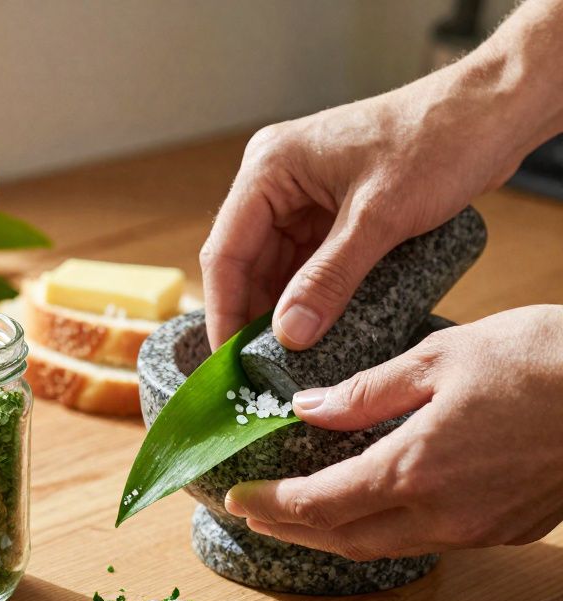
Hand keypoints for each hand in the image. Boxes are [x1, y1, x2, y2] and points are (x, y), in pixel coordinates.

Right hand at [200, 0, 562, 351]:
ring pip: (278, 265)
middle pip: (248, 261)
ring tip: (290, 357)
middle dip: (255, 314)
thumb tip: (289, 335)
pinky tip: (317, 327)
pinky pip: (309, 260)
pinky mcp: (334, 208)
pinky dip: (311, 294)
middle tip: (261, 368)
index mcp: (270, 167)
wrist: (496, 110)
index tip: (230, 361)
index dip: (225, 309)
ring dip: (284, 308)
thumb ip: (329, 279)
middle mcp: (277, 178)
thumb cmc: (441, 139)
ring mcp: (306, 193)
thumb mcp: (380, 218)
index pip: (227, 250)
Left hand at [223, 306, 562, 560]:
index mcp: (414, 468)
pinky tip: (375, 506)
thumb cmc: (542, 360)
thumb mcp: (440, 357)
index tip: (236, 500)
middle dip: (291, 530)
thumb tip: (307, 409)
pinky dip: (387, 529)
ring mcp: (479, 528)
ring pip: (388, 545)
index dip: (270, 507)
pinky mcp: (509, 529)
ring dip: (337, 534)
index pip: (317, 504)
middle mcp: (442, 513)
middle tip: (254, 516)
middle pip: (345, 539)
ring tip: (300, 516)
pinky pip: (430, 540)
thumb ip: (366, 391)